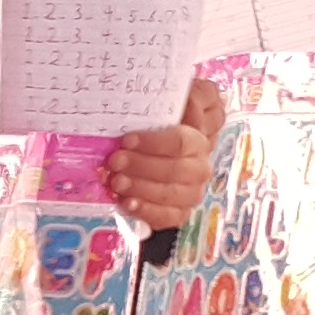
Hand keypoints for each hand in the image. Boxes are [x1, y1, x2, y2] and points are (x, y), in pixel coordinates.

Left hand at [104, 81, 223, 233]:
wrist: (155, 150)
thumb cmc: (157, 124)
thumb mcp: (171, 102)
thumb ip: (185, 97)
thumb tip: (185, 100)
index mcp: (198, 139)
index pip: (181, 142)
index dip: (154, 142)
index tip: (127, 140)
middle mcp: (200, 167)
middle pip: (175, 170)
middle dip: (142, 166)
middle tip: (114, 161)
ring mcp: (191, 191)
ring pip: (172, 195)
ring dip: (142, 189)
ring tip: (116, 182)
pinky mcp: (180, 211)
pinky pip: (169, 217)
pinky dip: (147, 212)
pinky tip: (127, 203)